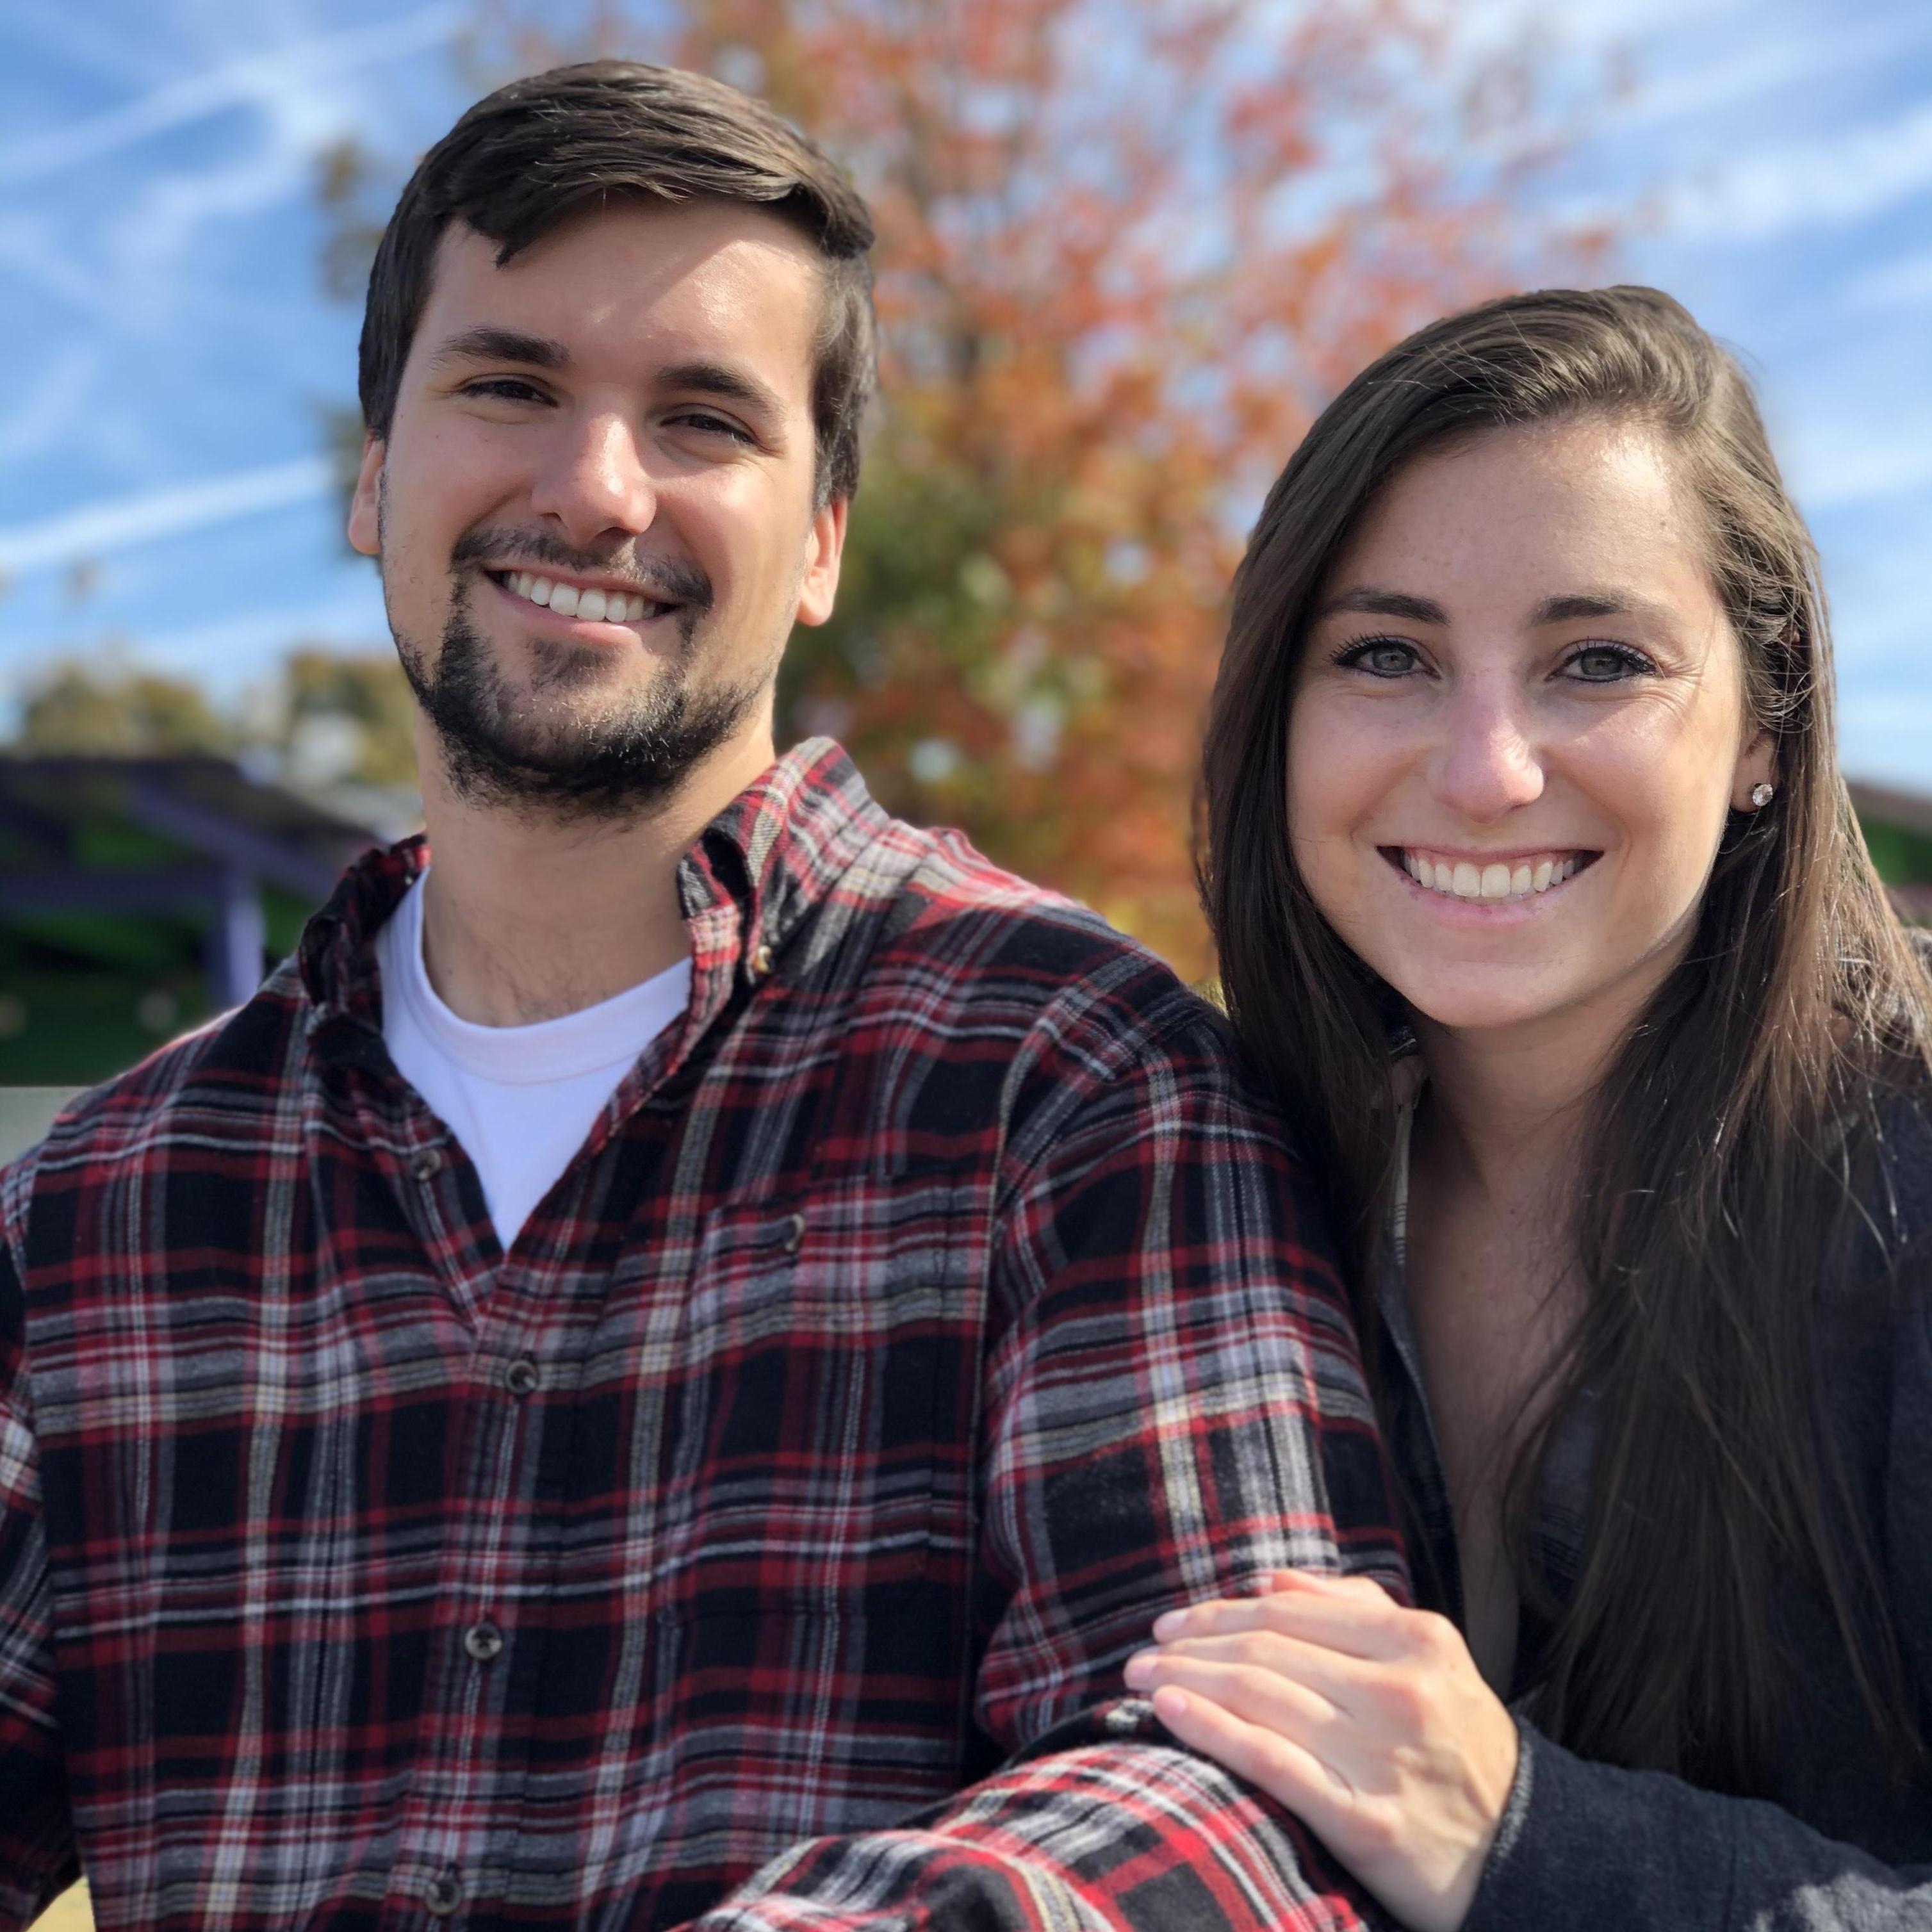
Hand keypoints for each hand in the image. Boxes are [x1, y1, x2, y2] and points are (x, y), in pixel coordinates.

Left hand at [1122, 1570, 1517, 1931]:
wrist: (1528, 1854)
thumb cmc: (1462, 1748)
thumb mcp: (1434, 1662)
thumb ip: (1358, 1609)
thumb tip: (1275, 1580)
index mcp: (1417, 1640)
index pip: (1289, 1610)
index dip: (1220, 1611)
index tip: (1174, 1621)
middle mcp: (1401, 1690)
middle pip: (1266, 1650)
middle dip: (1191, 1645)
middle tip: (1143, 1650)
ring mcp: (1384, 1757)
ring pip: (1260, 1697)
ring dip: (1185, 1681)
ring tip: (1142, 1679)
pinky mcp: (1368, 1823)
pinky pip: (1272, 1763)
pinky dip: (1211, 1730)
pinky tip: (1169, 1712)